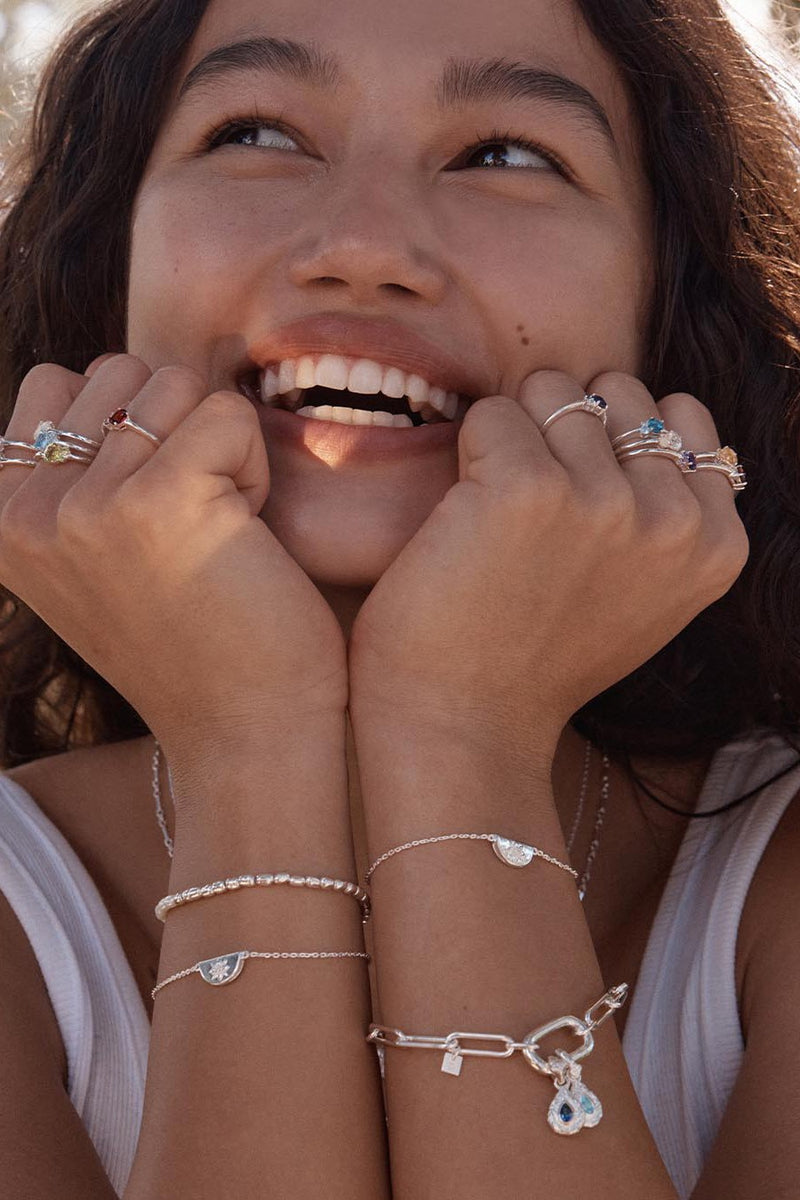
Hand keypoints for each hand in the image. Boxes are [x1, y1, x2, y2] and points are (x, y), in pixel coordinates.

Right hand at [0, 355, 347, 766]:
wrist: (243, 732)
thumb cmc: (191, 639)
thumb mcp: (93, 555)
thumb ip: (71, 476)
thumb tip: (93, 379)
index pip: (56, 383)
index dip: (129, 428)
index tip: (150, 515)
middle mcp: (26, 511)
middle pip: (118, 370)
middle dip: (174, 429)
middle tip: (192, 521)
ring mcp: (84, 505)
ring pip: (175, 383)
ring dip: (216, 446)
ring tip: (216, 528)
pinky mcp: (159, 501)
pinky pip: (228, 414)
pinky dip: (254, 466)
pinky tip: (245, 535)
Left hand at [349, 371, 748, 761]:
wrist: (465, 725)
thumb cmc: (539, 659)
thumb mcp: (646, 594)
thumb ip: (671, 515)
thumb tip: (667, 420)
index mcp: (716, 544)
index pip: (679, 415)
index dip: (615, 441)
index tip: (579, 503)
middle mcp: (673, 519)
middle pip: (615, 390)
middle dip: (567, 427)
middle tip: (532, 506)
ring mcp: (605, 500)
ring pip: (551, 392)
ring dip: (514, 435)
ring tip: (497, 511)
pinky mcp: (526, 487)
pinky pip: (491, 414)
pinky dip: (467, 453)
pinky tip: (464, 518)